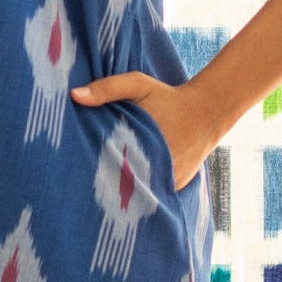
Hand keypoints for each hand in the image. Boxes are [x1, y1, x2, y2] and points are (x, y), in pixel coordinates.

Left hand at [69, 70, 212, 191]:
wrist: (207, 111)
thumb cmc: (167, 96)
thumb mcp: (138, 85)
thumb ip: (107, 88)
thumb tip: (74, 96)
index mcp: (140, 144)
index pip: (108, 166)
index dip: (93, 170)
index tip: (78, 172)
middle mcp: (156, 167)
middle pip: (122, 185)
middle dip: (106, 185)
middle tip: (84, 188)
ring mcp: (168, 180)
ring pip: (139, 194)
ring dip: (124, 193)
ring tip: (104, 196)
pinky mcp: (176, 186)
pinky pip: (155, 195)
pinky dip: (143, 195)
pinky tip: (129, 194)